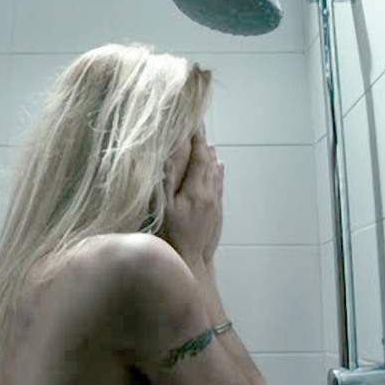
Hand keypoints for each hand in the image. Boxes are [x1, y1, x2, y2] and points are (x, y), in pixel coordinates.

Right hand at [159, 126, 224, 265]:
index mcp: (196, 190)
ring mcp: (216, 203)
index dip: (197, 139)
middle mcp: (210, 193)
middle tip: (199, 130)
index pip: (200, 157)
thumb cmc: (171, 236)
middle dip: (204, 145)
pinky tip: (219, 167)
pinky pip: (220, 185)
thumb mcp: (164, 209)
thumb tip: (169, 158)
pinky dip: (219, 172)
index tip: (195, 123)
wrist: (191, 261)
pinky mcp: (218, 212)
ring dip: (212, 157)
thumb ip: (167, 182)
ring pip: (217, 173)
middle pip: (210, 163)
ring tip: (209, 144)